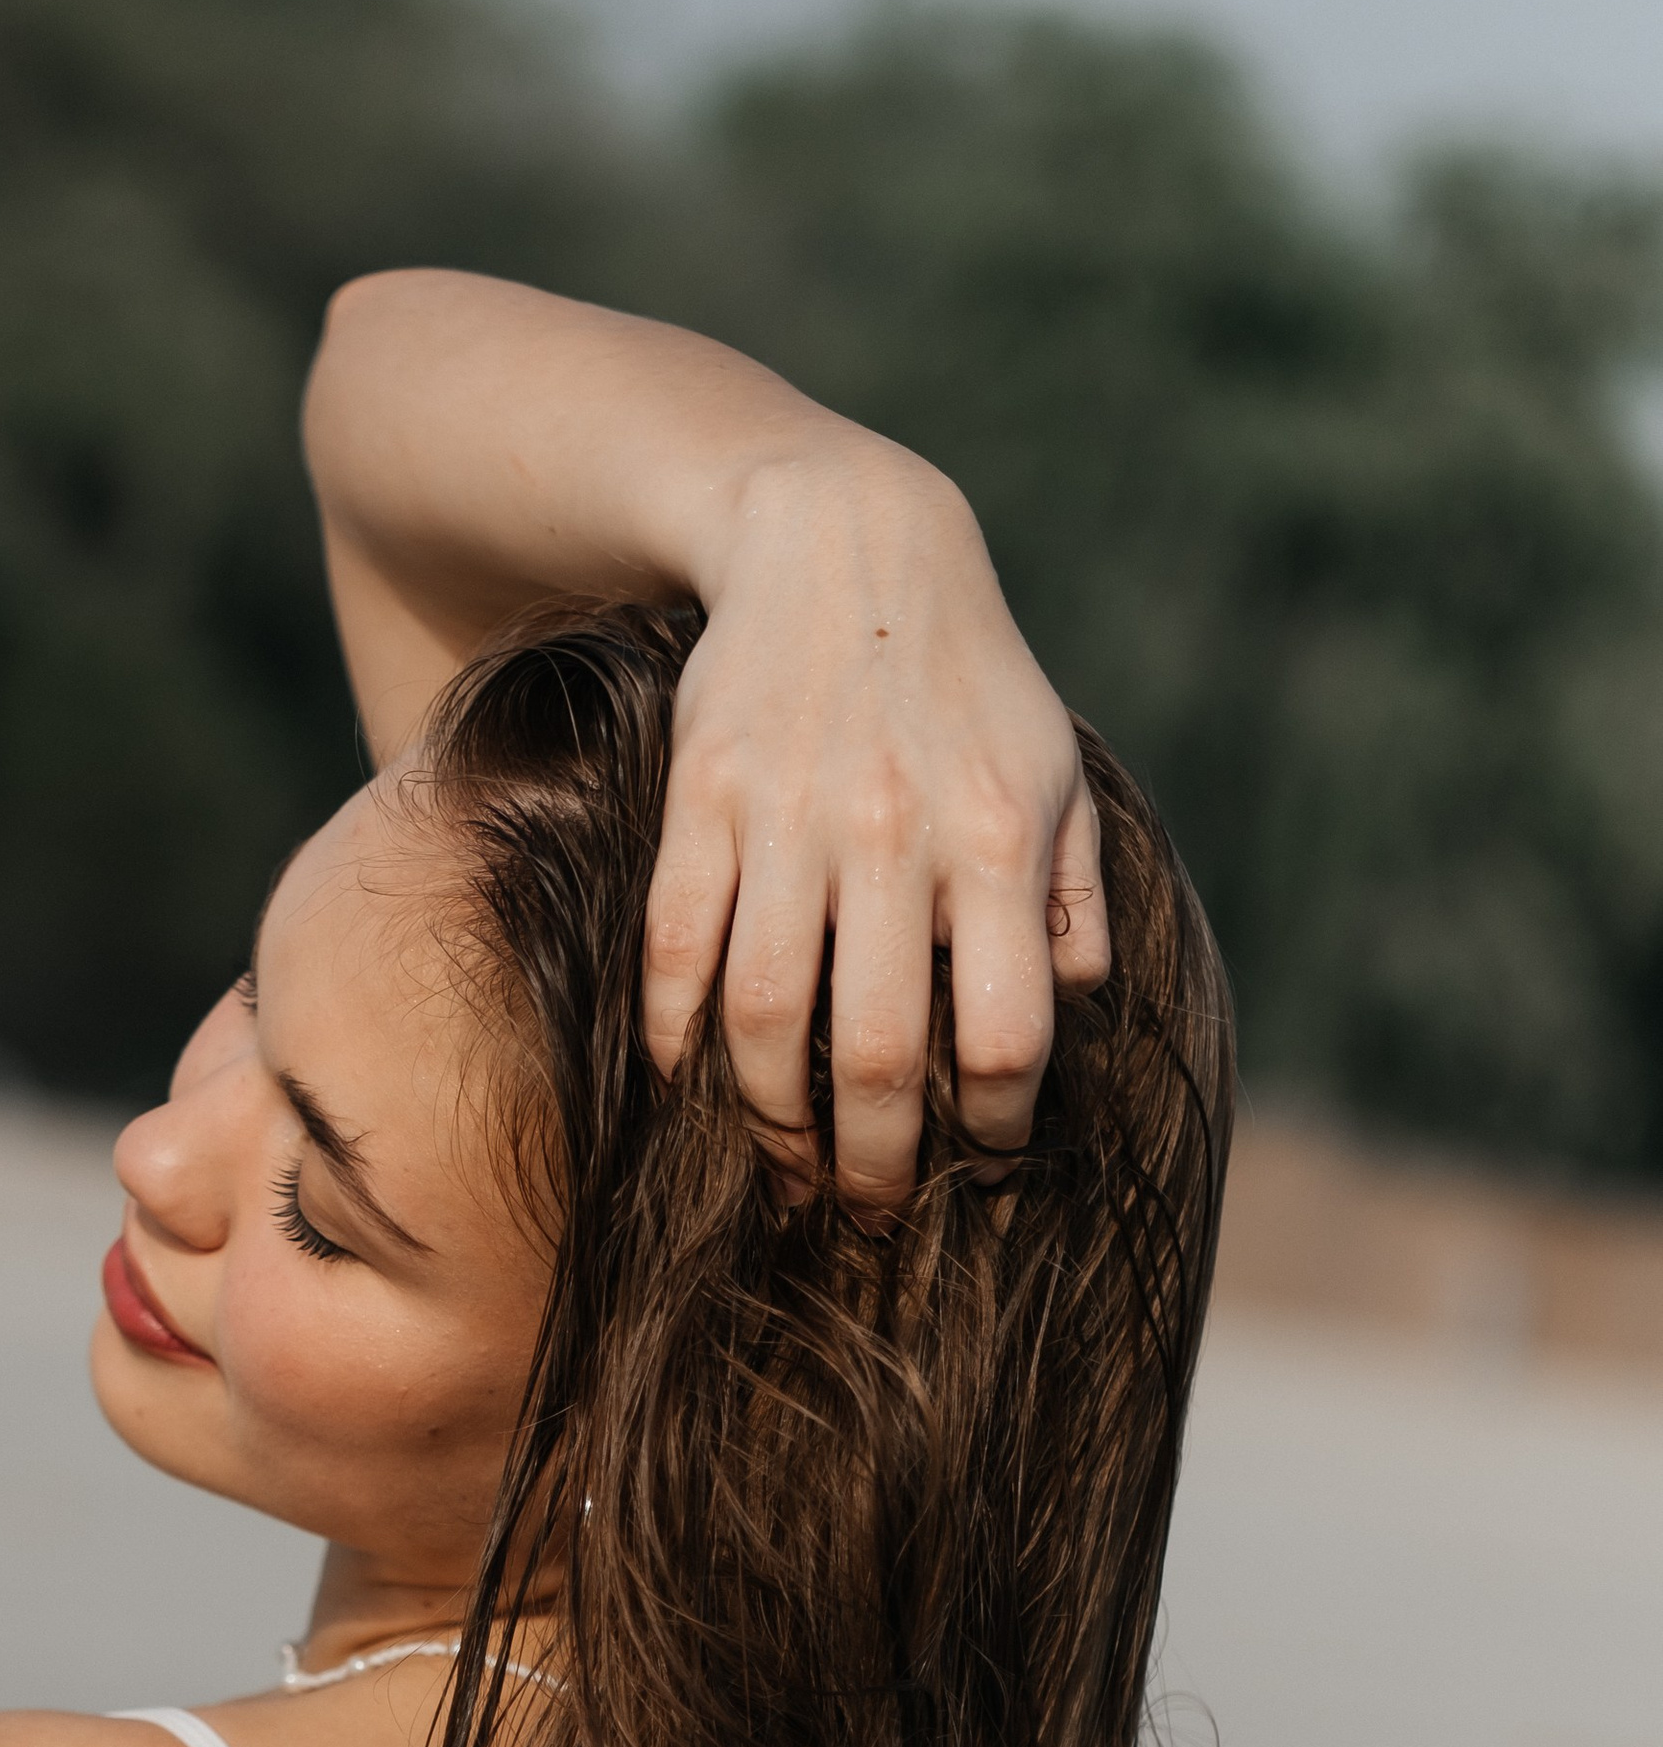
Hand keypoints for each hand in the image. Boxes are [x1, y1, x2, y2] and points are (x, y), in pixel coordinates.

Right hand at [641, 450, 1107, 1206]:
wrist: (840, 539)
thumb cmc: (964, 678)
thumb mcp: (1051, 771)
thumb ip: (1073, 895)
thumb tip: (1073, 1013)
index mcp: (994, 840)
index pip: (1006, 1032)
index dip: (994, 1123)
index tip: (982, 1157)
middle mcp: (893, 838)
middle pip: (879, 1054)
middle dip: (876, 1160)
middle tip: (873, 1206)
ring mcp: (786, 822)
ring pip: (764, 1022)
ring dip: (770, 1123)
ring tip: (787, 1167)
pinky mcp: (700, 804)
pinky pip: (675, 951)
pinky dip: (673, 1038)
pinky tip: (689, 1084)